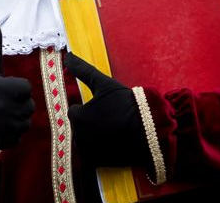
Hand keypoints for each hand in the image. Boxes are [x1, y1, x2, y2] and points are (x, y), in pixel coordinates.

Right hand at [0, 15, 33, 156]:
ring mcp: (3, 126)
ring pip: (25, 123)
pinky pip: (18, 138)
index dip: (16, 90)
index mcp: (2, 87)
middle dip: (17, 106)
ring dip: (15, 121)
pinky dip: (10, 136)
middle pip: (29, 107)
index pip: (26, 89)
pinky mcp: (2, 142)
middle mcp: (3, 107)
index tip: (1, 91)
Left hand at [65, 52, 145, 166]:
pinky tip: (115, 141)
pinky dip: (102, 148)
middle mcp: (79, 137)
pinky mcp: (100, 164)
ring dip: (95, 135)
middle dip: (90, 122)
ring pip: (86, 140)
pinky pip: (95, 154)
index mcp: (77, 117)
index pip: (75, 111)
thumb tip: (68, 55)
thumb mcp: (104, 84)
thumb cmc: (127, 104)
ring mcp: (89, 152)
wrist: (151, 131)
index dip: (88, 107)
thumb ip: (83, 71)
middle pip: (79, 126)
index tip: (104, 107)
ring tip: (114, 129)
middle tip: (111, 118)